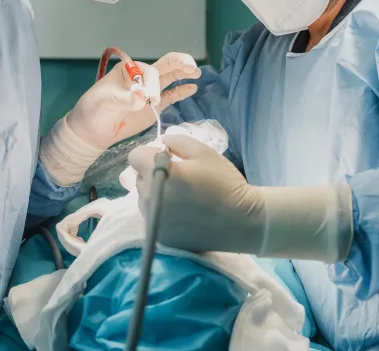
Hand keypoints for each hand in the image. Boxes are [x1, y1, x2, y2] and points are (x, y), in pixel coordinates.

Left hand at [67, 52, 200, 149]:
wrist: (92, 131)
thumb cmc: (93, 111)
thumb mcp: (104, 103)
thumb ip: (123, 99)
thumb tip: (141, 97)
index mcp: (128, 70)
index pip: (148, 72)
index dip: (153, 85)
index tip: (149, 100)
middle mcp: (141, 77)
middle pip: (163, 66)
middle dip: (177, 63)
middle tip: (190, 65)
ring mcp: (149, 91)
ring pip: (170, 78)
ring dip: (183, 73)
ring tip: (196, 71)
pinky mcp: (154, 106)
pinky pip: (171, 96)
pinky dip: (181, 91)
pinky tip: (192, 87)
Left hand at [128, 133, 259, 252]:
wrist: (242, 221)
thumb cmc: (224, 183)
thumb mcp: (204, 152)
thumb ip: (177, 141)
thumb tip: (161, 143)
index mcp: (158, 174)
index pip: (135, 156)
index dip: (150, 154)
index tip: (168, 159)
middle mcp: (149, 198)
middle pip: (138, 178)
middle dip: (153, 173)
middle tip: (178, 179)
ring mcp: (153, 220)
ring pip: (143, 199)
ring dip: (155, 194)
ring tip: (181, 197)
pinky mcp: (160, 237)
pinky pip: (152, 217)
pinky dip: (162, 213)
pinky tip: (183, 213)